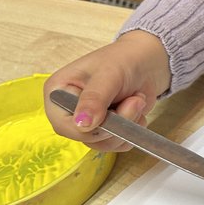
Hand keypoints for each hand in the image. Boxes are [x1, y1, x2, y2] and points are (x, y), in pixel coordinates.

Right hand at [43, 30, 170, 152]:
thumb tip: (82, 124)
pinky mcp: (104, 130)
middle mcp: (68, 111)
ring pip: (103, 143)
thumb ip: (95, 98)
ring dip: (127, 125)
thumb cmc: (123, 60)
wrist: (146, 63)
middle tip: (134, 100)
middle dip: (115, 123)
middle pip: (85, 137)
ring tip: (136, 100)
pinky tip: (136, 110)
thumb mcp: (108, 74)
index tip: (112, 113)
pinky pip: (116, 144)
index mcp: (57, 92)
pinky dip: (131, 131)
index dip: (89, 128)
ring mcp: (86, 122)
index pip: (62, 124)